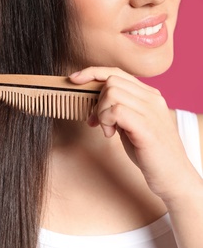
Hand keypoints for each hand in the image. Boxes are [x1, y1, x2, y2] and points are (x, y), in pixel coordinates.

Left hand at [69, 67, 196, 202]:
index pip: (117, 72)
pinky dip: (106, 121)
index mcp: (148, 95)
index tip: (74, 79)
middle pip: (111, 81)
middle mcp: (152, 98)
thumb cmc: (148, 150)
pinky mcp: (146, 127)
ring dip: (101, 113)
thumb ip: (117, 110)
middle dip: (96, 101)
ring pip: (111, 93)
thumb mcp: (130, 124)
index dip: (93, 73)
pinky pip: (116, 111)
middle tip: (96, 122)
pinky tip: (110, 134)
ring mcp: (151, 111)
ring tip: (107, 130)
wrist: (172, 175)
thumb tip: (94, 104)